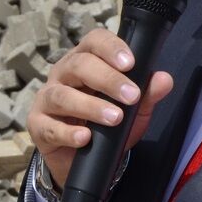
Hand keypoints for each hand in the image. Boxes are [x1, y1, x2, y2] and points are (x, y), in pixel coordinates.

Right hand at [27, 28, 173, 189]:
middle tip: (131, 95)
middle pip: (78, 66)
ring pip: (62, 96)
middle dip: (107, 79)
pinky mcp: (37, 125)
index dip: (111, 48)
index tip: (131, 63)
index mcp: (84, 61)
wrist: (82, 159)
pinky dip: (68, 133)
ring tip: (114, 118)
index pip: (94, 42)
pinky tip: (85, 137)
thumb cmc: (104, 125)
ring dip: (90, 106)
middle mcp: (62, 75)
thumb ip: (147, 95)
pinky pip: (49, 127)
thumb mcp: (132, 111)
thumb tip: (164, 79)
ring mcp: (46, 99)